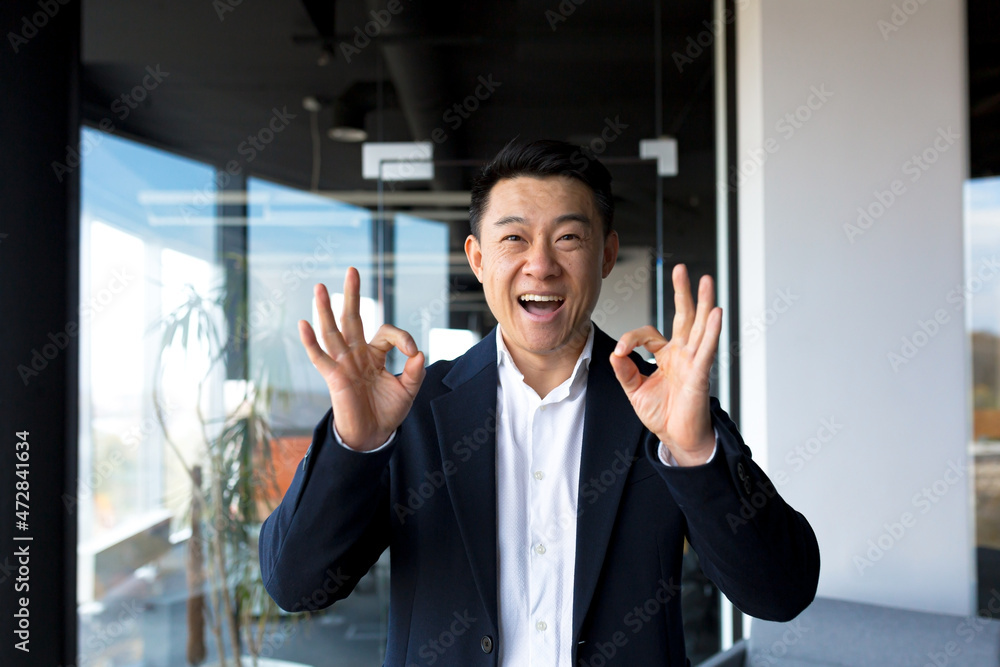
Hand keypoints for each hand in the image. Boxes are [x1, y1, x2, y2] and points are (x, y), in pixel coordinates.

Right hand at [298, 267, 425, 450]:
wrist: (373, 436)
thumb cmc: (387, 412)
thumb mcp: (408, 390)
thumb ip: (415, 372)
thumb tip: (419, 354)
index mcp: (374, 354)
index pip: (386, 333)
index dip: (402, 337)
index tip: (413, 352)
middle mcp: (356, 354)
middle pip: (352, 319)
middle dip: (352, 294)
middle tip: (352, 270)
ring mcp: (343, 364)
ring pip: (332, 332)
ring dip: (325, 309)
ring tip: (320, 287)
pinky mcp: (333, 378)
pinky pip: (320, 358)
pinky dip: (310, 342)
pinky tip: (303, 323)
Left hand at [610, 264, 721, 465]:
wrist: (678, 438)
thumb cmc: (663, 414)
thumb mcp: (635, 390)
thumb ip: (624, 371)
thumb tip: (615, 353)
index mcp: (666, 355)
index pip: (648, 334)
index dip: (632, 339)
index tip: (621, 352)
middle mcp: (682, 353)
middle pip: (684, 316)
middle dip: (682, 292)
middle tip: (681, 269)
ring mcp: (693, 361)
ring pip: (699, 326)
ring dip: (703, 302)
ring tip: (706, 280)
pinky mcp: (700, 373)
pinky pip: (706, 349)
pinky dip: (712, 331)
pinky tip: (716, 314)